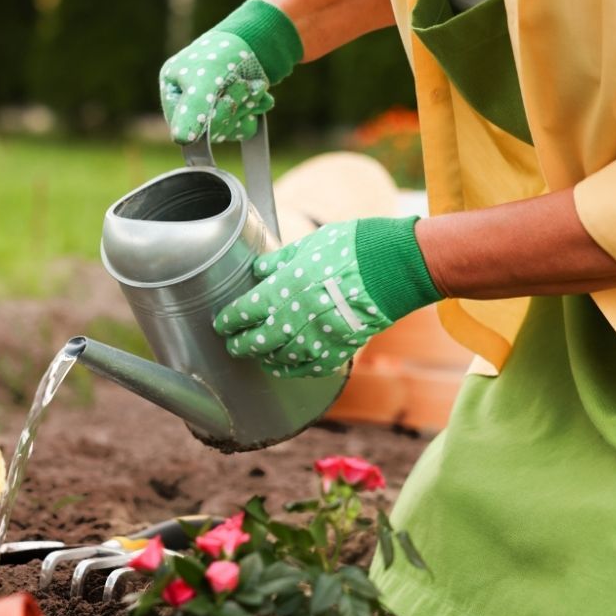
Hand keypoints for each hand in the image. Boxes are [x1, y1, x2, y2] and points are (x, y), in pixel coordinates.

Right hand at [159, 0, 302, 144]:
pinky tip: (260, 96)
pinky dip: (254, 111)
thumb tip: (181, 139)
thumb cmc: (225, 52)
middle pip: (208, 129)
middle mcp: (190, 100)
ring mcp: (212, 105)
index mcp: (173, 89)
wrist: (260, 36)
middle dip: (231, 109)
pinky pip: (243, 126)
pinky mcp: (233, 108)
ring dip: (246, 108)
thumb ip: (192, 109)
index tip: (224, 100)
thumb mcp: (204, 79)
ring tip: (253, 86)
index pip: (183, 125)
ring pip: (228, 128)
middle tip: (243, 87)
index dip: (207, 120)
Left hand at [213, 217, 441, 377]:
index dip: (228, 321)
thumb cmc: (352, 248)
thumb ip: (280, 261)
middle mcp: (294, 319)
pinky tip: (287, 366)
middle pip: (256, 342)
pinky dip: (294, 370)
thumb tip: (260, 269)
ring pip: (280, 360)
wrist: (394, 267)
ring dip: (265, 359)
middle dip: (240, 345)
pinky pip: (310, 368)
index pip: (243, 313)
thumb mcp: (309, 245)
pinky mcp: (339, 350)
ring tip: (259, 356)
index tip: (222, 323)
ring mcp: (317, 339)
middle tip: (233, 345)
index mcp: (282, 290)